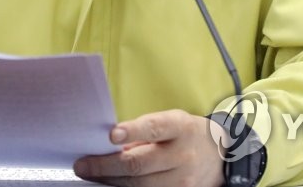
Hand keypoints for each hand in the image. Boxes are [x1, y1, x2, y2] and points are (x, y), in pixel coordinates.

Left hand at [74, 109, 223, 186]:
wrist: (219, 157)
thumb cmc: (185, 134)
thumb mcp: (170, 121)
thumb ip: (144, 132)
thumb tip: (110, 144)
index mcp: (179, 128)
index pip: (154, 128)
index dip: (132, 131)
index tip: (111, 135)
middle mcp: (183, 155)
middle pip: (140, 164)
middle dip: (106, 165)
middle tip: (83, 165)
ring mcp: (183, 180)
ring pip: (140, 186)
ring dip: (111, 181)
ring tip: (92, 174)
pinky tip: (112, 184)